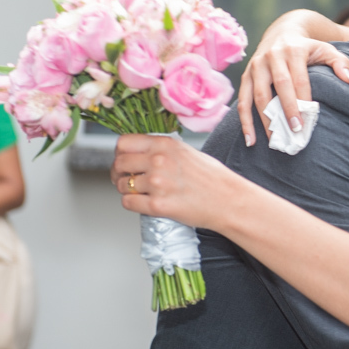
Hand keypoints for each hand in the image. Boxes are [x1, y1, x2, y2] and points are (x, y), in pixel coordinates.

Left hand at [112, 134, 236, 229]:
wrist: (229, 201)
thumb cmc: (213, 178)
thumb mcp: (187, 152)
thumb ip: (162, 150)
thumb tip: (140, 153)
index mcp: (165, 144)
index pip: (123, 143)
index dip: (120, 153)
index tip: (124, 160)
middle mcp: (159, 161)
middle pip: (119, 163)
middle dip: (119, 173)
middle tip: (126, 179)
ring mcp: (157, 183)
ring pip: (122, 185)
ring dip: (126, 190)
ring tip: (140, 192)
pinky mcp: (158, 206)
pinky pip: (128, 203)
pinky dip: (132, 204)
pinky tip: (143, 203)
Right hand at [238, 34, 348, 147]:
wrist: (281, 33)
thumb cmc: (308, 48)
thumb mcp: (326, 49)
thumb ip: (340, 62)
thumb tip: (348, 80)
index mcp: (293, 50)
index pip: (299, 79)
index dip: (302, 100)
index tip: (306, 121)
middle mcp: (273, 56)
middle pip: (279, 85)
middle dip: (286, 109)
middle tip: (294, 131)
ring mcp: (256, 66)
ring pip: (257, 94)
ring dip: (263, 119)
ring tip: (273, 140)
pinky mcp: (246, 75)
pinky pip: (243, 99)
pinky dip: (244, 120)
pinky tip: (250, 139)